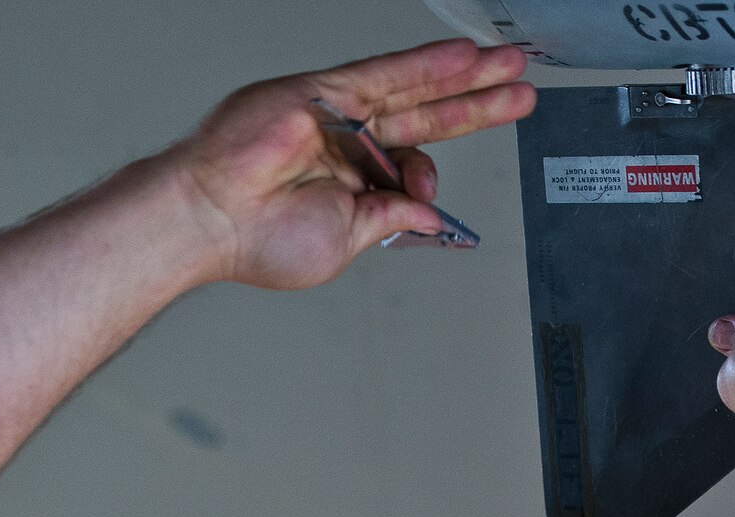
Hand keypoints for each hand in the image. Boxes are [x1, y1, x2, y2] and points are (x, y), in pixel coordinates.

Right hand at [164, 39, 534, 290]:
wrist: (215, 219)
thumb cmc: (261, 240)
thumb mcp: (348, 241)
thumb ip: (392, 218)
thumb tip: (428, 214)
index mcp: (350, 185)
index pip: (411, 165)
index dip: (432, 172)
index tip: (428, 191)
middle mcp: (347, 145)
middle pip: (425, 117)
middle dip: (475, 106)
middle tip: (518, 94)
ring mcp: (338, 115)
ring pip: (413, 89)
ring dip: (464, 77)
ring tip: (508, 66)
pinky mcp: (326, 93)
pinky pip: (386, 73)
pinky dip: (426, 65)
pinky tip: (463, 58)